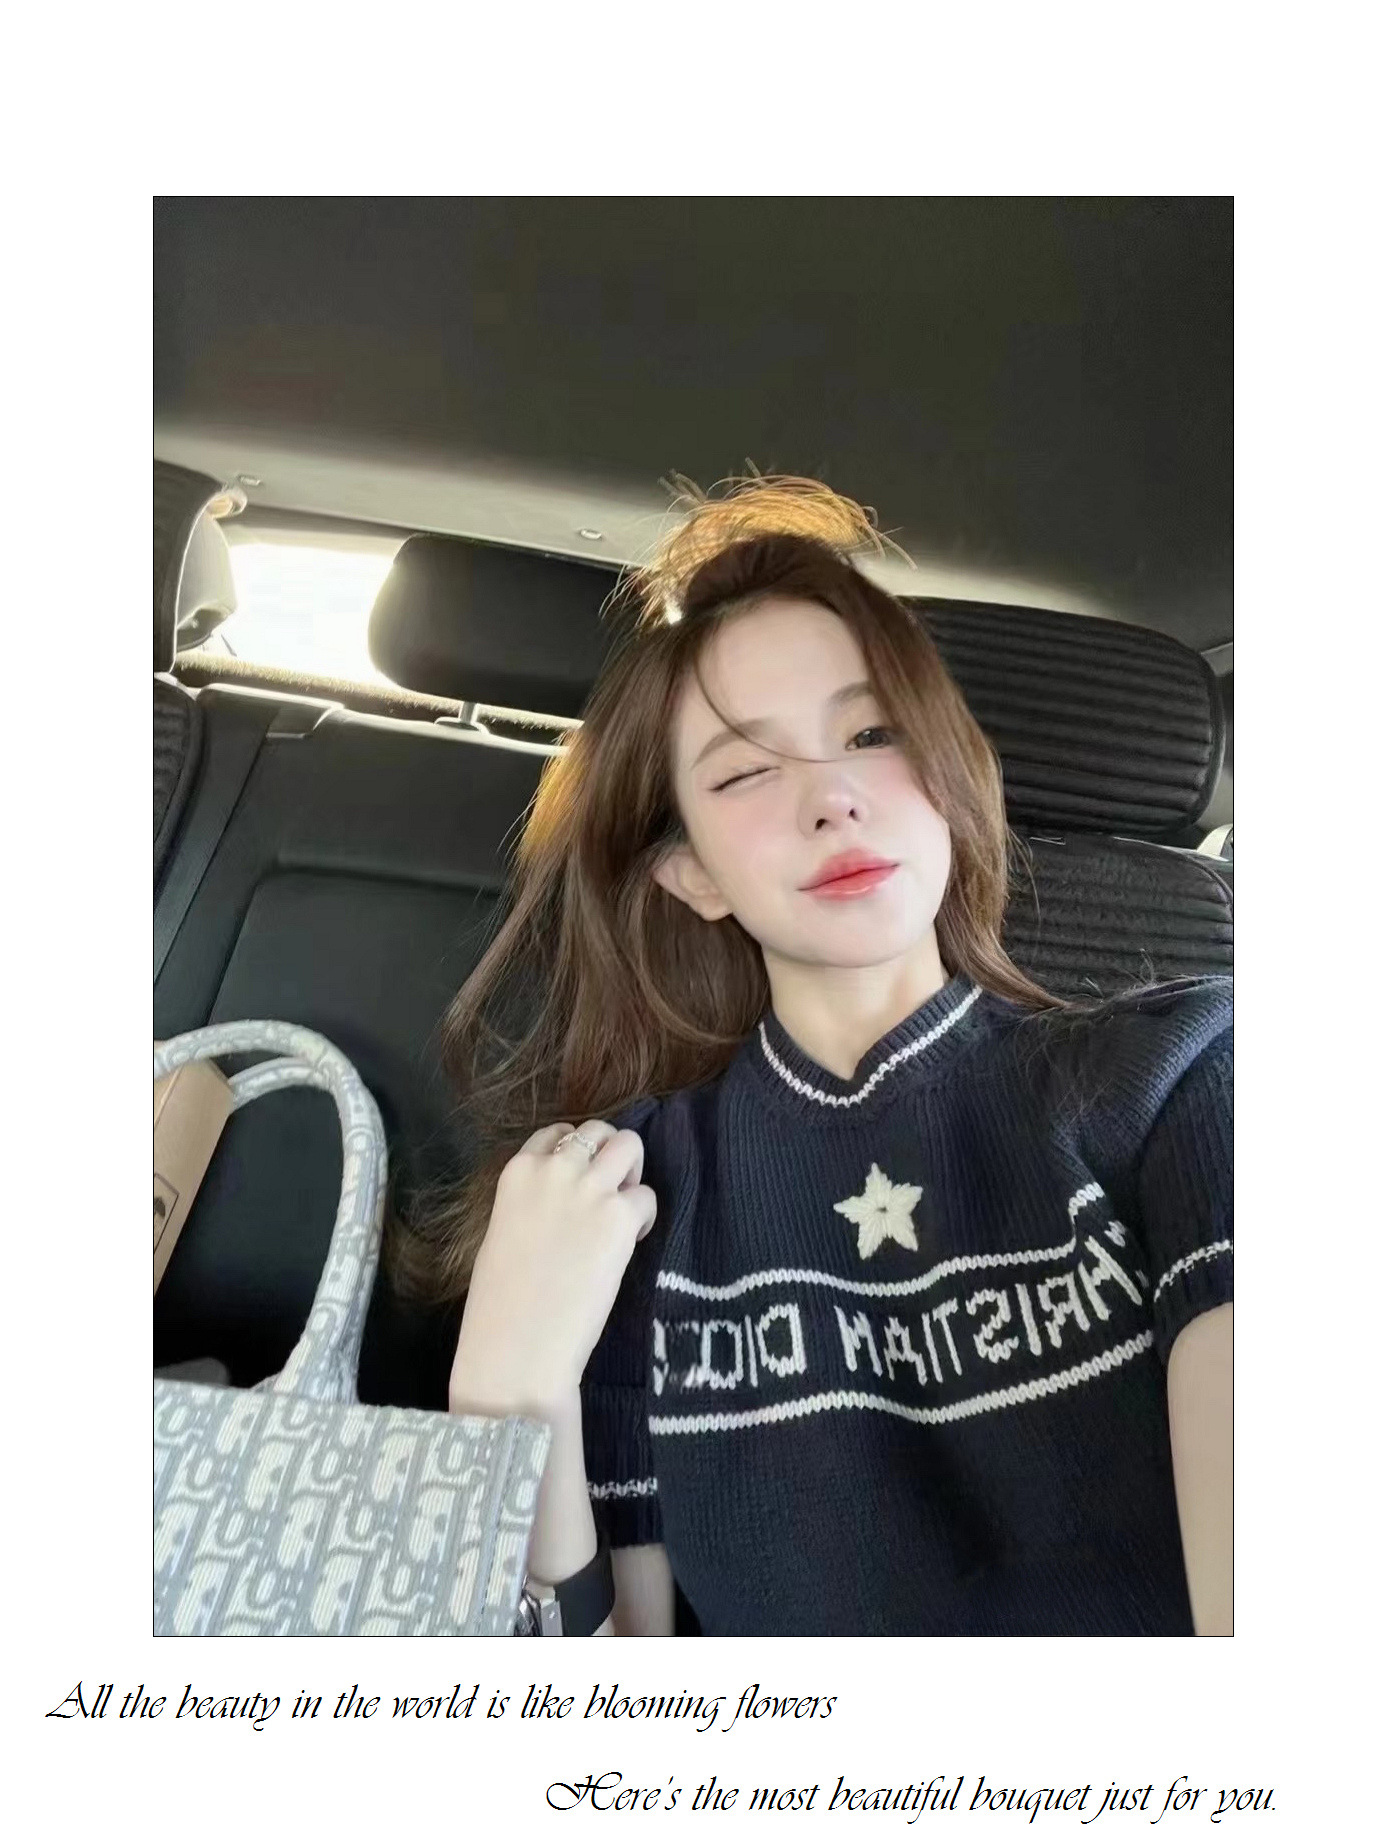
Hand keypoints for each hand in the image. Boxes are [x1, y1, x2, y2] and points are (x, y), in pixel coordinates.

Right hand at [448, 1120, 656, 1422]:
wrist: (517, 1345)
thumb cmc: (499, 1303)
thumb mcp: (503, 1232)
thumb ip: (531, 1202)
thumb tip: (559, 1203)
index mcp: (517, 1171)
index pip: (557, 1134)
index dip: (576, 1155)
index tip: (580, 1183)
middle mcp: (555, 1169)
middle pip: (599, 1131)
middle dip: (610, 1157)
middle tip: (610, 1196)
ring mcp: (590, 1189)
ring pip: (630, 1145)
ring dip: (633, 1174)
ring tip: (624, 1212)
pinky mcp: (619, 1217)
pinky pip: (647, 1198)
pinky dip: (644, 1219)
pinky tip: (629, 1246)